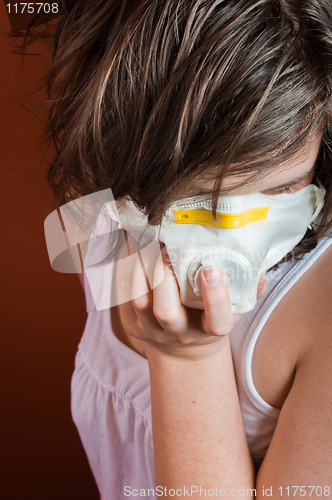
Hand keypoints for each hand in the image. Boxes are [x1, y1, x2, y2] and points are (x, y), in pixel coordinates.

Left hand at [115, 239, 267, 361]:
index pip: (217, 321)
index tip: (212, 269)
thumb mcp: (235, 308)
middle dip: (165, 277)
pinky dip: (127, 268)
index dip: (216, 297)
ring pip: (140, 301)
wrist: (182, 346)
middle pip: (166, 312)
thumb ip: (250, 287)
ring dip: (142, 268)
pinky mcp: (130, 322)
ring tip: (148, 242)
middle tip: (168, 249)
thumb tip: (258, 266)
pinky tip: (133, 246)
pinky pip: (123, 293)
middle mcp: (179, 332)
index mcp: (210, 330)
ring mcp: (151, 329)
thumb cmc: (210, 317)